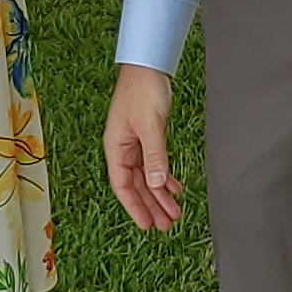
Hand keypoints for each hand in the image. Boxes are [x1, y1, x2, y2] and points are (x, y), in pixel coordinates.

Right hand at [104, 64, 182, 231]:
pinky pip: (154, 165)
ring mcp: (135, 143)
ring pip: (147, 177)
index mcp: (116, 147)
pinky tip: (174, 188)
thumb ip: (154, 156)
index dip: (135, 207)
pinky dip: (164, 178)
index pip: (123, 186)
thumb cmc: (142, 90)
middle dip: (151, 206)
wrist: (148, 66)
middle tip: (166, 225)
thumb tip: (155, 185)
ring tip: (174, 212)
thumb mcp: (150, 126)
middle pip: (136, 185)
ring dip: (160, 195)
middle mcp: (123, 148)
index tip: (147, 225)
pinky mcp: (147, 137)